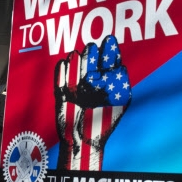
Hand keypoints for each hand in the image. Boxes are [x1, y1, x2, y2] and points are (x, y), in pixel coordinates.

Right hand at [55, 35, 130, 170]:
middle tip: (93, 55)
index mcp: (107, 77)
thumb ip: (122, 82)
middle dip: (92, 55)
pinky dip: (63, 70)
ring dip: (78, 61)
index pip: (109, 56)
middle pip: (91, 54)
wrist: (82, 139)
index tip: (109, 42)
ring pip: (75, 59)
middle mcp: (91, 76)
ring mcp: (75, 81)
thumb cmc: (105, 121)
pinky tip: (67, 71)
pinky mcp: (61, 88)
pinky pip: (60, 71)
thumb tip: (120, 66)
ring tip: (81, 67)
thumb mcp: (121, 101)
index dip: (110, 48)